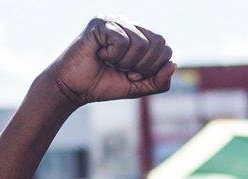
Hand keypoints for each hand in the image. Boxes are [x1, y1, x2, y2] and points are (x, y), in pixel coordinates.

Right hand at [43, 16, 176, 106]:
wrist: (73, 88)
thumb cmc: (104, 84)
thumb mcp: (138, 87)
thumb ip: (159, 81)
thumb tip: (174, 64)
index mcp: (139, 35)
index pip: (165, 47)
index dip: (154, 68)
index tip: (133, 75)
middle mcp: (128, 24)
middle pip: (158, 43)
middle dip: (143, 66)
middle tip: (123, 70)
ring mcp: (114, 21)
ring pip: (141, 44)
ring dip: (126, 63)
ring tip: (110, 63)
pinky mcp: (100, 23)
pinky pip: (122, 41)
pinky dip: (113, 56)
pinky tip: (100, 55)